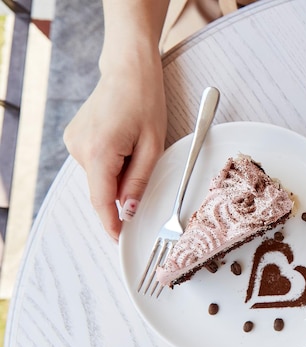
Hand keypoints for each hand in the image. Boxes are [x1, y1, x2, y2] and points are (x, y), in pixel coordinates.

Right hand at [64, 54, 166, 240]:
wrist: (128, 69)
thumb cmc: (145, 102)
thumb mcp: (153, 146)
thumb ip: (139, 180)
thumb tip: (128, 209)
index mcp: (99, 152)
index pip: (101, 201)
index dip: (110, 223)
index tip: (118, 239)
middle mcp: (79, 149)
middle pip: (101, 189)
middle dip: (123, 191)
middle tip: (144, 167)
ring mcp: (73, 142)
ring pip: (99, 176)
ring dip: (118, 173)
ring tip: (135, 145)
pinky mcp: (74, 137)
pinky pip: (95, 163)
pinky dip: (111, 163)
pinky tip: (123, 141)